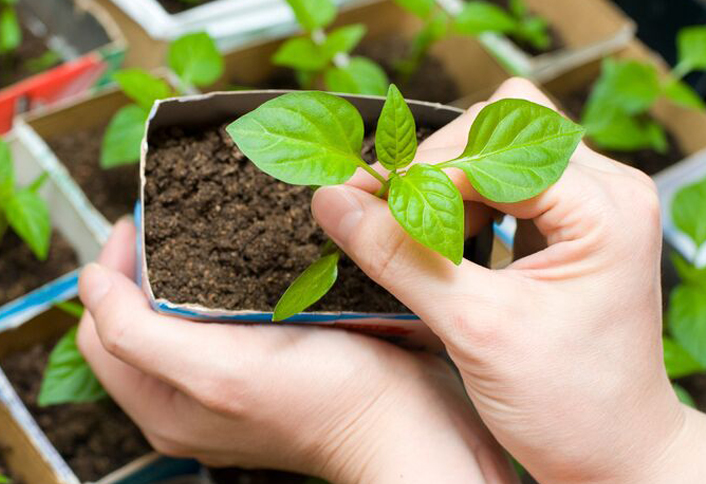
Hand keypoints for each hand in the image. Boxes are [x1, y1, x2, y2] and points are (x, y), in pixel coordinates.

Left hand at [77, 219, 517, 482]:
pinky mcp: (263, 363)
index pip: (102, 326)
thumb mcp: (220, 373)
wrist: (403, 419)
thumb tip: (90, 284)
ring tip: (203, 229)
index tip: (139, 223)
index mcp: (164, 402)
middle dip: (145, 263)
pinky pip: (221, 316)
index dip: (112, 270)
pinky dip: (221, 281)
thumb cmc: (325, 401)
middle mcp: (188, 395)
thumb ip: (138, 335)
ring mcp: (227, 380)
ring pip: (179, 314)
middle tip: (170, 219)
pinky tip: (246, 257)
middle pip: (137, 318)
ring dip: (183, 267)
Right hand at [311, 78, 705, 483]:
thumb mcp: (475, 329)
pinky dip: (458, 203)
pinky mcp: (567, 227)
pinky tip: (440, 240)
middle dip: (432, 167)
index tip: (359, 197)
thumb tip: (334, 203)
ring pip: (496, 151)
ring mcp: (587, 206)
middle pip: (498, 130)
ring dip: (443, 184)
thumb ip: (400, 259)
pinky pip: (502, 185)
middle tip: (382, 209)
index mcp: (603, 208)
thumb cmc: (569, 405)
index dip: (419, 169)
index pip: (491, 149)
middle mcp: (604, 191)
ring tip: (411, 231)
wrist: (610, 453)